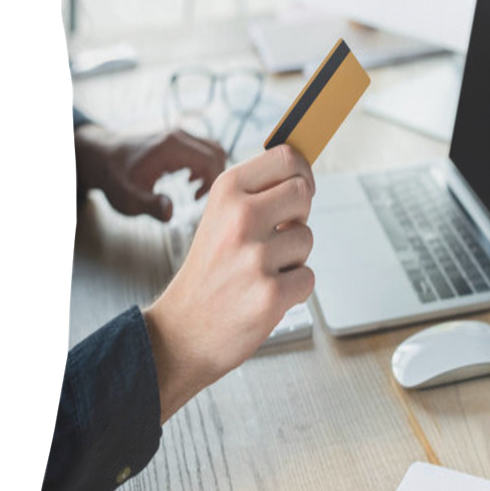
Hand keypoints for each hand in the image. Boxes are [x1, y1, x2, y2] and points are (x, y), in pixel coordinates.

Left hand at [74, 125, 226, 220]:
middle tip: (201, 198)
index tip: (201, 200)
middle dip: (216, 176)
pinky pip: (202, 148)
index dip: (213, 182)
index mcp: (170, 147)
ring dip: (212, 170)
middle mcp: (178, 136)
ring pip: (212, 148)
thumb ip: (150, 206)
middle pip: (216, 151)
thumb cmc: (113, 177)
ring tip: (196, 192)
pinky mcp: (176, 139)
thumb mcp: (128, 198)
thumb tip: (170, 214)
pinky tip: (190, 181)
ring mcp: (178, 135)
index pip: (209, 160)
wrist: (99, 156)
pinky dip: (204, 165)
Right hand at [143, 145, 315, 422]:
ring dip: (293, 258)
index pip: (286, 157)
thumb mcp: (220, 218)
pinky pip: (308, 276)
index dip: (303, 172)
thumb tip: (305, 178)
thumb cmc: (209, 273)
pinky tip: (264, 295)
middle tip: (276, 237)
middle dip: (298, 216)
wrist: (181, 333)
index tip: (301, 187)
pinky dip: (293, 289)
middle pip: (304, 193)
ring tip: (260, 272)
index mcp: (227, 191)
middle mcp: (241, 217)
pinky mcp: (271, 294)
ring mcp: (256, 256)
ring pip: (307, 238)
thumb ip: (258, 195)